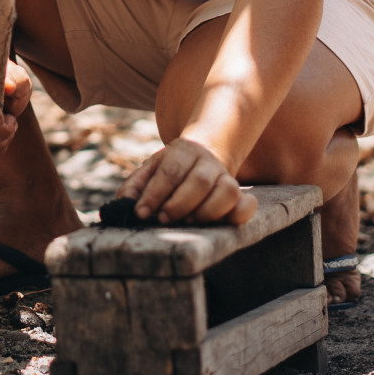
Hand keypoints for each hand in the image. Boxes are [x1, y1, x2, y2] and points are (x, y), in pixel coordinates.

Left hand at [117, 138, 256, 225]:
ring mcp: (226, 177)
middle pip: (199, 181)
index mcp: (182, 151)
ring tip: (189, 221)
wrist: (202, 156)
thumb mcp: (149, 170)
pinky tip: (221, 224)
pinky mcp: (240, 194)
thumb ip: (135, 186)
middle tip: (163, 220)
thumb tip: (125, 204)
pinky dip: (239, 215)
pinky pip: (248, 204)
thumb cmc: (169, 170)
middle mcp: (208, 161)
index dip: (155, 194)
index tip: (141, 213)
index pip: (170, 171)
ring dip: (207, 212)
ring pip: (227, 192)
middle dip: (178, 204)